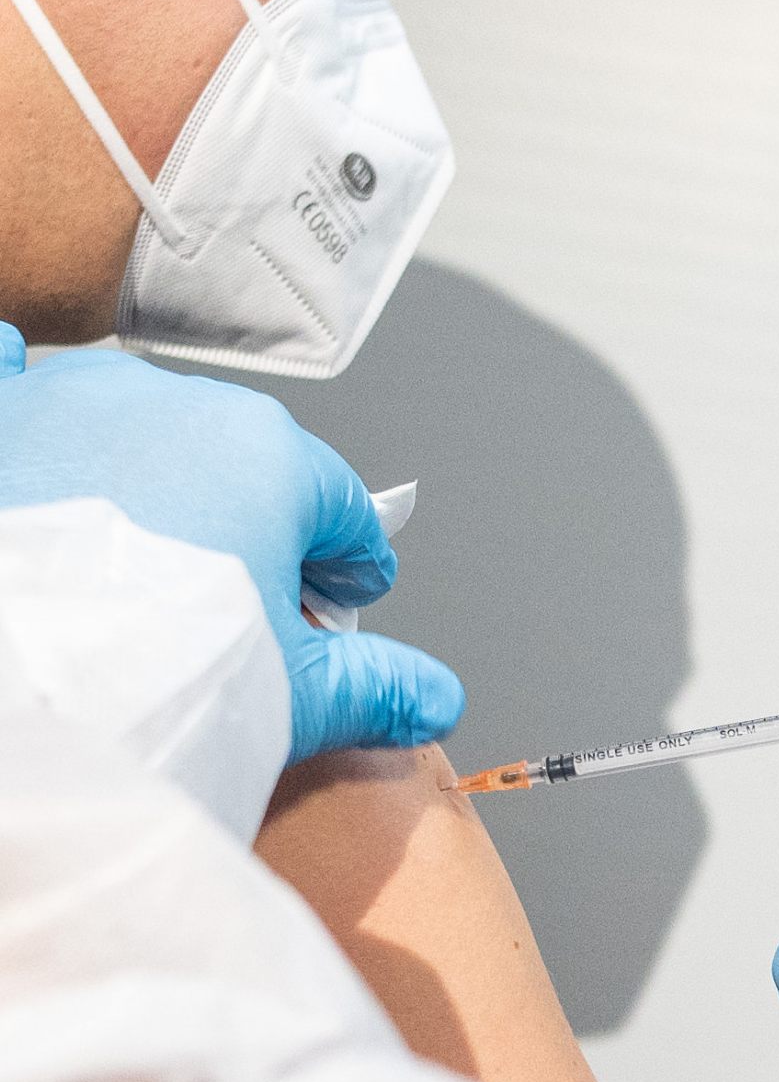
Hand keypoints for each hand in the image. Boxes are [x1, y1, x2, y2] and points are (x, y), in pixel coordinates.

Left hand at [0, 328, 462, 758]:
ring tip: (133, 564)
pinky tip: (35, 448)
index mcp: (272, 458)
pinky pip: (14, 381)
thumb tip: (434, 697)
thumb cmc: (139, 679)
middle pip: (244, 467)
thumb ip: (377, 688)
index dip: (349, 564)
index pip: (342, 507)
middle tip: (237, 606)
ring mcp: (79, 401)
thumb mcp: (290, 700)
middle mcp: (181, 407)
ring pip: (141, 431)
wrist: (6, 684)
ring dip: (152, 482)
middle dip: (250, 526)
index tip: (342, 595)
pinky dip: (28, 409)